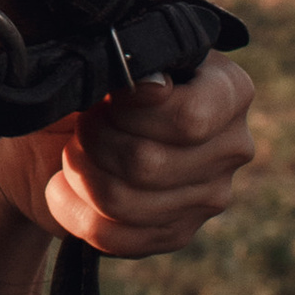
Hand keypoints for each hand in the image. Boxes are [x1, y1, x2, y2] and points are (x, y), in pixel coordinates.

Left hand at [0, 58, 258, 256]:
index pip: (189, 118)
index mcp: (229, 90)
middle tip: (79, 124)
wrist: (62, 128)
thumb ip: (129, 63)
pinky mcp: (177, 232)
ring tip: (72, 152)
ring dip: (79, 174)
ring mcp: (209, 196)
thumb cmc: (92, 80)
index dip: (129, 111)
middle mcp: (232, 145)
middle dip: (93, 141)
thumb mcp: (105, 57)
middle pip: (148, 163)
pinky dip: (73, 211)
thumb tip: (153, 85)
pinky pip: (114, 236)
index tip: (102, 95)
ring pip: (124, 202)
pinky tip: (64, 187)